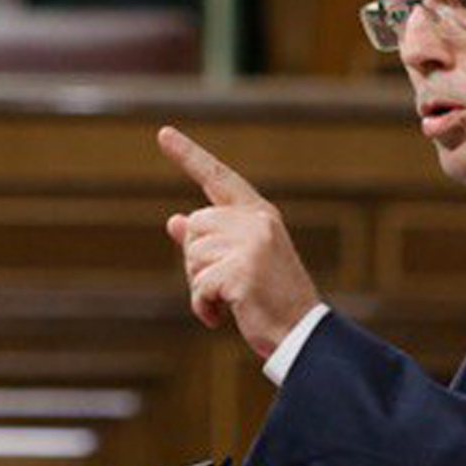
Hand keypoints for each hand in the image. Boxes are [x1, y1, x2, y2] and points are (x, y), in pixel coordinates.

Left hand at [159, 126, 319, 357]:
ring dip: (200, 287)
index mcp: (259, 214)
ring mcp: (251, 245)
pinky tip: (221, 317)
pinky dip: (203, 307)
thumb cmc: (271, 298)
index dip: (188, 155)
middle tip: (222, 286)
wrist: (302, 333)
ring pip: (193, 256)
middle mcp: (256, 222)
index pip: (218, 177)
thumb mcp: (242, 260)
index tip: (163, 133)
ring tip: (228, 301)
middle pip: (194, 225)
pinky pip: (199, 285)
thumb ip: (209, 239)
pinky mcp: (242, 271)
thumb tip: (174, 219)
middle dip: (196, 260)